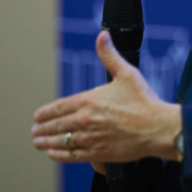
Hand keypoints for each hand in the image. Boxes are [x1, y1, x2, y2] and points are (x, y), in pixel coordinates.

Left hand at [31, 31, 181, 164]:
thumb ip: (109, 55)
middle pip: (56, 126)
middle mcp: (85, 120)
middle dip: (41, 128)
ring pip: (60, 141)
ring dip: (46, 142)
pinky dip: (59, 155)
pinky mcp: (98, 153)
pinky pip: (72, 155)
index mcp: (89, 100)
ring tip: (38, 143)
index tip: (37, 116)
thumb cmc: (144, 101)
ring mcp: (90, 138)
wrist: (158, 128)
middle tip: (34, 131)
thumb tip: (102, 35)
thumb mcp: (126, 73)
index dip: (45, 113)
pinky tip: (53, 154)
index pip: (58, 107)